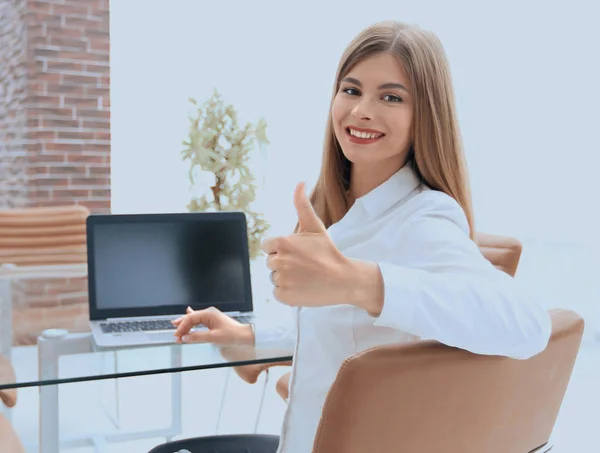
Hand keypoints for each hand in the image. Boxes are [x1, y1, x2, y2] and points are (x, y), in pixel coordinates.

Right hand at [172, 306, 254, 345]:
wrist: (244, 336)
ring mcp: (211, 317)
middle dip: (182, 326)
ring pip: (194, 319)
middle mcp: (209, 314)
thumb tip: (186, 337)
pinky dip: (192, 321)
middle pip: (191, 318)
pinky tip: (188, 313)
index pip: (190, 318)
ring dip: (186, 325)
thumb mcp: (214, 337)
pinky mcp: (213, 322)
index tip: (178, 336)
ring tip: (177, 327)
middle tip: (175, 334)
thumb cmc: (232, 335)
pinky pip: (199, 320)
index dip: (182, 327)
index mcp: (209, 314)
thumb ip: (198, 337)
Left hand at [261, 182, 351, 306]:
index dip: (281, 249)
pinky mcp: (284, 296)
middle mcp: (278, 261)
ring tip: (305, 276)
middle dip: (284, 263)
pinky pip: (278, 293)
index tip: (297, 253)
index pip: (267, 246)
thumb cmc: (328, 252)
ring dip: (286, 278)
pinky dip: (288, 292)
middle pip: (270, 262)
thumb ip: (302, 205)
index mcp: (281, 243)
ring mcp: (281, 280)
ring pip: (274, 277)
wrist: (344, 279)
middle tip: (304, 265)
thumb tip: (300, 182)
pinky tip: (303, 287)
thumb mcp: (315, 227)